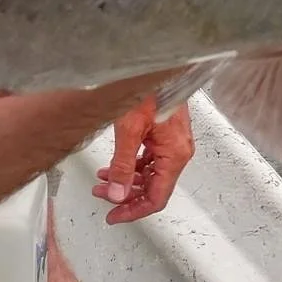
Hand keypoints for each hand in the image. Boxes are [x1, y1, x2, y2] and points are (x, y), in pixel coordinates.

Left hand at [91, 96, 195, 223]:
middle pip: (153, 188)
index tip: (114, 216)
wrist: (158, 65)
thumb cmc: (149, 89)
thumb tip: (116, 193)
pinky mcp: (166, 134)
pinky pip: (150, 160)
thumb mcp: (128, 130)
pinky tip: (114, 166)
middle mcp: (178, 151)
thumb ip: (121, 165)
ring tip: (103, 181)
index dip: (133, 211)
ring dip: (126, 181)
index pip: (156, 198)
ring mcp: (173, 143)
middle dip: (125, 195)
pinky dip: (131, 166)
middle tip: (103, 197)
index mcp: (174, 155)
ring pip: (150, 175)